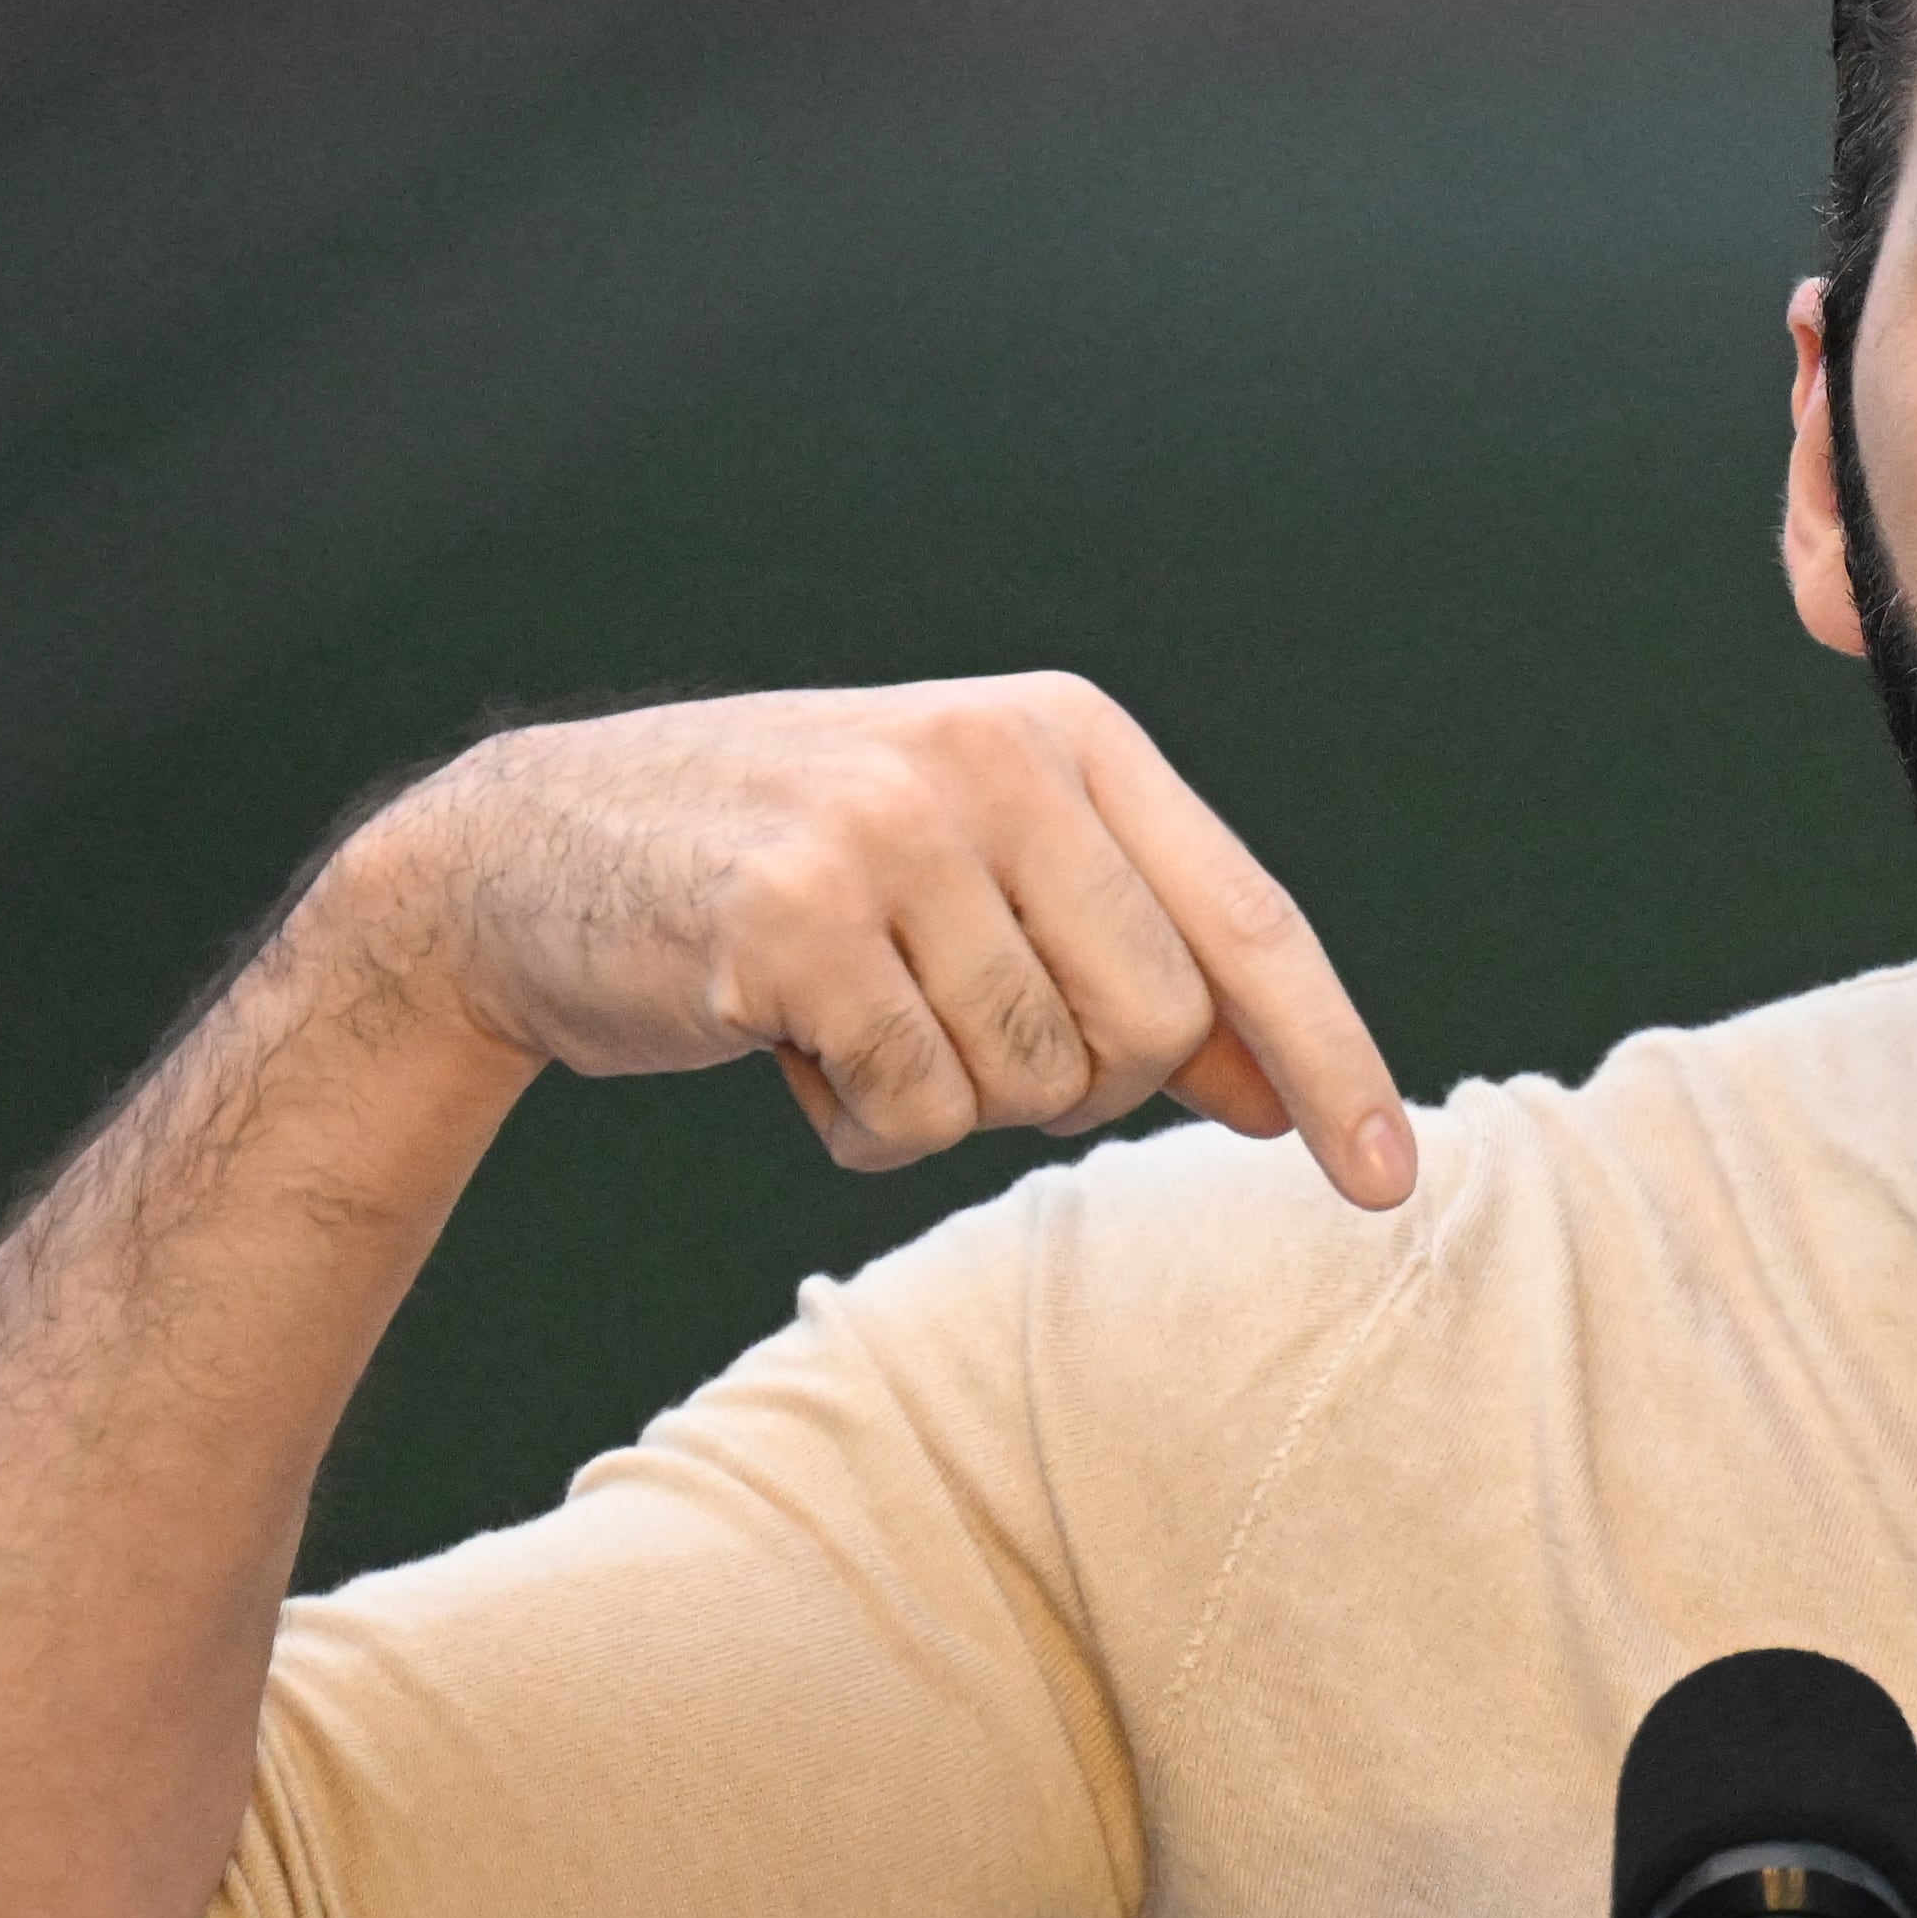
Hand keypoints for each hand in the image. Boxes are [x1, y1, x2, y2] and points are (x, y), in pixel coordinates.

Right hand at [341, 676, 1415, 1206]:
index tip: (1389, 1181)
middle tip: (953, 1042)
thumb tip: (1280, 1095)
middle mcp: (993, 763)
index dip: (1330, 1061)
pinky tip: (783, 1050)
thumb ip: (1129, 966)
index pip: (1247, 923)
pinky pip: (910, 1113)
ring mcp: (891, 833)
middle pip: (1152, 1032)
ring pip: (1028, 1086)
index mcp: (1064, 736)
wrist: (527, 859)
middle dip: (1069, 1089)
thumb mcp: (978, 886)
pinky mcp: (793, 922)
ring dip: (942, 1107)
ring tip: (848, 1024)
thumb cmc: (782, 882)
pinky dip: (856, 1127)